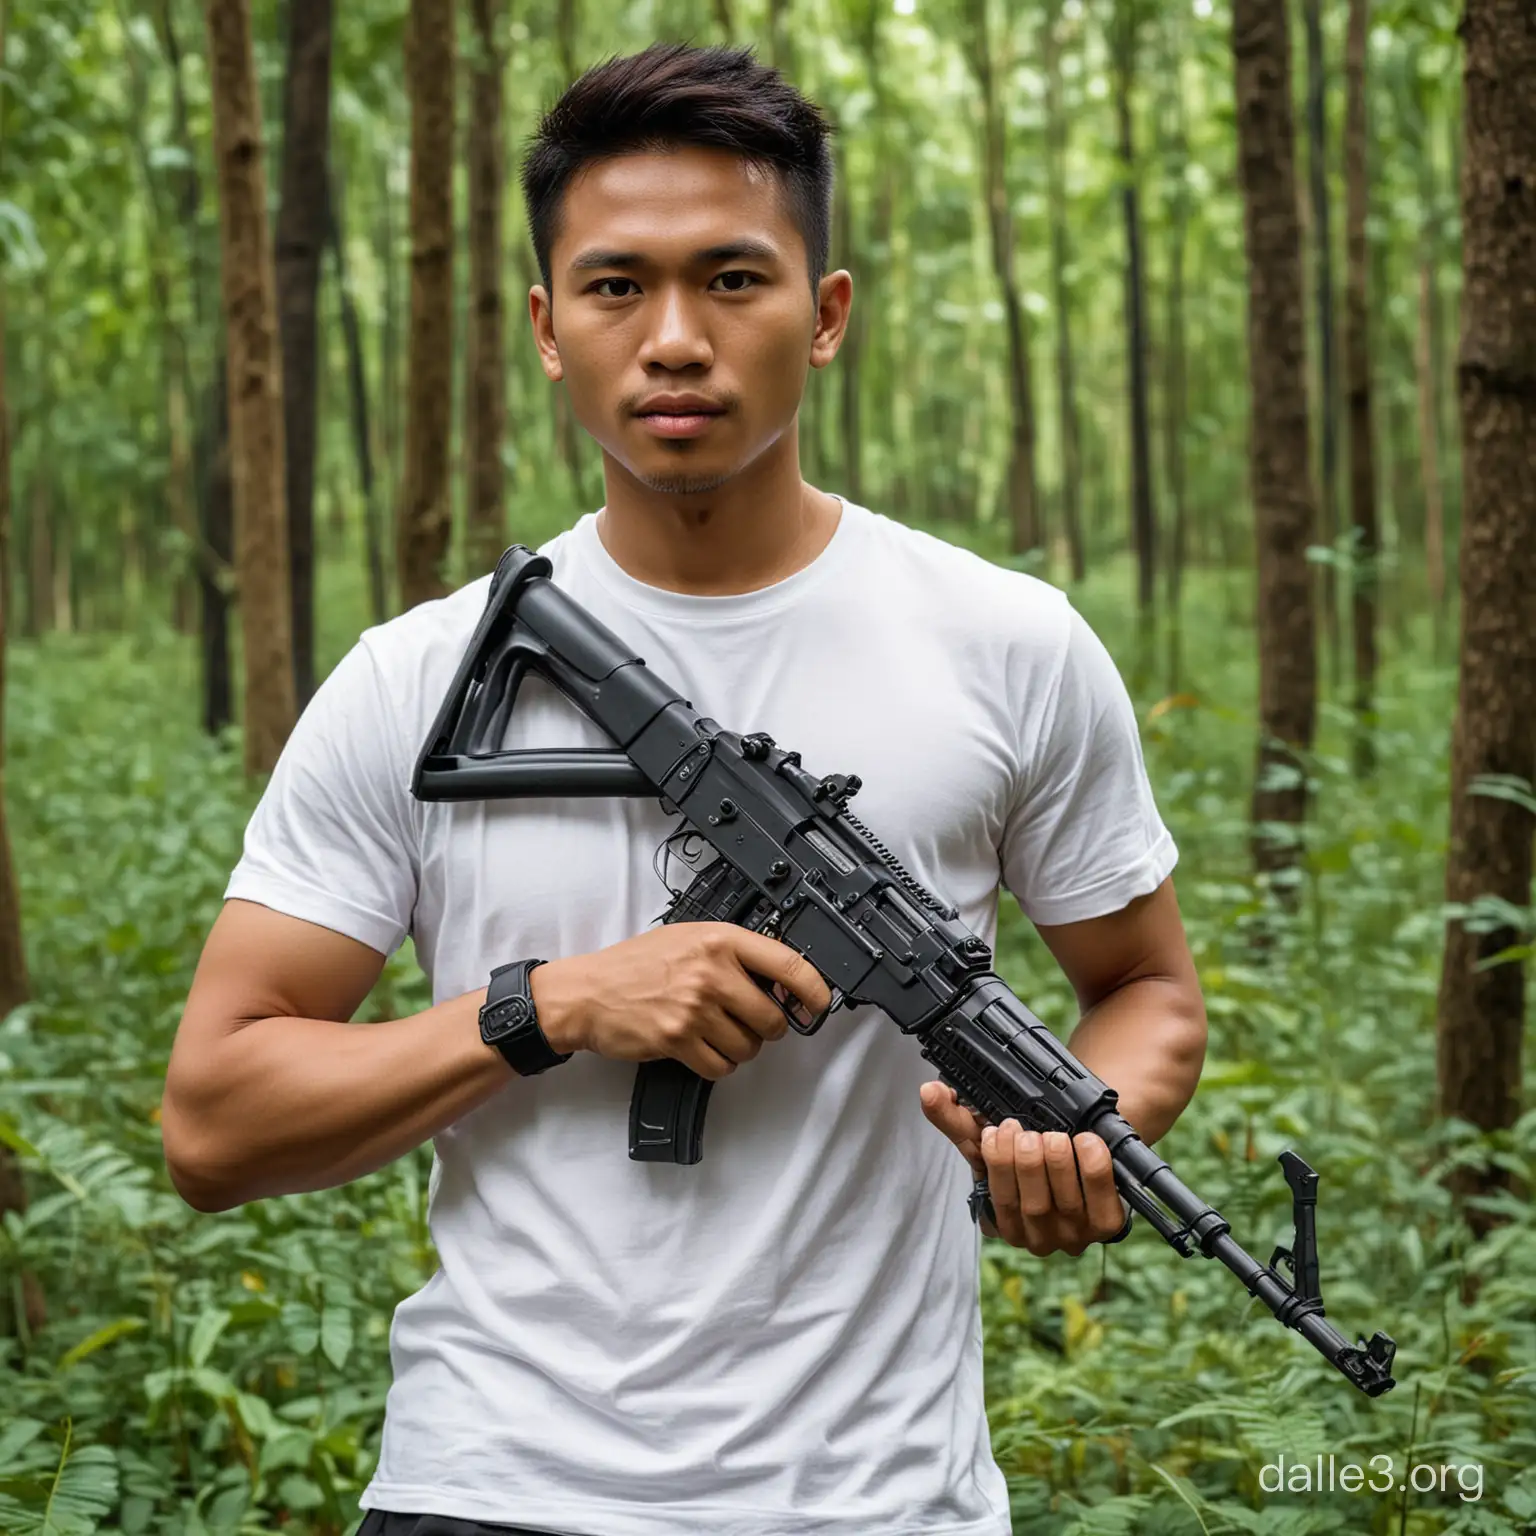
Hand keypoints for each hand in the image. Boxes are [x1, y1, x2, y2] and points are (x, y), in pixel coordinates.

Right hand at [531, 923, 831, 1080]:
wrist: (589, 992)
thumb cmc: (637, 964)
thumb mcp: (689, 938)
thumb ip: (733, 954)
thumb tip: (780, 982)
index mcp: (719, 940)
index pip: (788, 965)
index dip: (815, 990)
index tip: (820, 1005)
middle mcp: (711, 972)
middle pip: (773, 1018)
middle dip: (768, 1029)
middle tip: (750, 1023)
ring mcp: (695, 1008)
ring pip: (749, 1047)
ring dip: (740, 1048)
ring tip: (716, 1032)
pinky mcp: (678, 1040)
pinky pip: (722, 1067)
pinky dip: (717, 1064)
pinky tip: (700, 1047)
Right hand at [919, 1082, 1127, 1254]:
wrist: (1077, 1145)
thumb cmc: (1024, 1148)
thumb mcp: (988, 1137)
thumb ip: (954, 1116)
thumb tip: (929, 1092)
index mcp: (1005, 1223)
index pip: (998, 1206)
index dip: (997, 1166)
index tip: (995, 1129)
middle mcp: (1039, 1238)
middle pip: (1030, 1207)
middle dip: (1025, 1163)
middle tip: (1023, 1130)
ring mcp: (1075, 1235)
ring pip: (1064, 1205)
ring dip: (1057, 1164)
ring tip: (1052, 1134)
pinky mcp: (1107, 1225)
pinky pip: (1101, 1203)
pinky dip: (1093, 1169)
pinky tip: (1086, 1141)